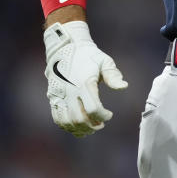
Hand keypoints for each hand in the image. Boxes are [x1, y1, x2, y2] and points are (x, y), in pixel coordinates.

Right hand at [43, 21, 127, 136]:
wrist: (65, 48)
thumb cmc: (88, 56)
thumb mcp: (104, 61)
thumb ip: (113, 75)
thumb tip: (124, 87)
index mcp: (84, 83)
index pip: (93, 109)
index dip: (103, 116)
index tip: (109, 115)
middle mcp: (70, 91)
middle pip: (79, 118)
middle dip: (92, 126)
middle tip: (101, 124)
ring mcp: (59, 95)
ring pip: (67, 121)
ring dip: (80, 129)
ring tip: (90, 128)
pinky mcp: (52, 97)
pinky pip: (57, 117)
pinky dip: (67, 126)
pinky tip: (77, 126)